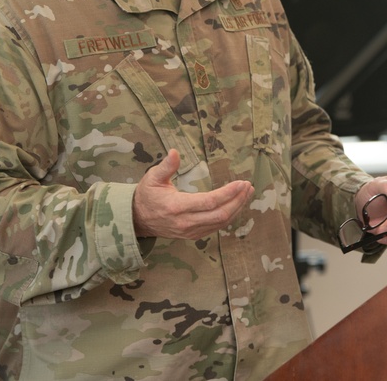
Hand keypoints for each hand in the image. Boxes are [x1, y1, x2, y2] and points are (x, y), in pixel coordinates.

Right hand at [132, 149, 254, 238]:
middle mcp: (185, 222)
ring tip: (247, 193)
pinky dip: (230, 216)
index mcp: (176, 207)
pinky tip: (237, 204)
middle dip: (237, 200)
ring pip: (220, 223)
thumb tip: (174, 152)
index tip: (241, 183)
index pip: (208, 202)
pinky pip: (216, 227)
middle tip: (248, 186)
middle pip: (220, 215)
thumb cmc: (147, 195)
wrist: (138, 219)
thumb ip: (166, 166)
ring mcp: (190, 231)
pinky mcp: (193, 235)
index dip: (227, 193)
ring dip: (237, 208)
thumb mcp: (152, 177)